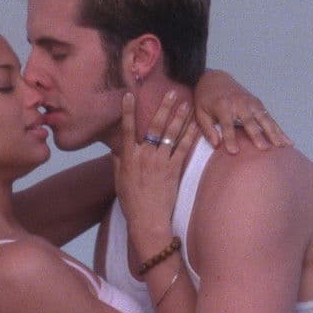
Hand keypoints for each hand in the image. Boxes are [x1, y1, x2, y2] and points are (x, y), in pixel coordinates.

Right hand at [112, 91, 198, 259]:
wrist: (147, 219)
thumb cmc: (131, 202)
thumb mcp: (119, 181)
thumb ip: (118, 162)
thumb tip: (116, 148)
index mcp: (128, 158)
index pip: (127, 130)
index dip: (127, 111)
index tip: (129, 95)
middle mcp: (143, 156)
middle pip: (154, 127)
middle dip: (164, 108)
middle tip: (172, 93)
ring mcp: (159, 162)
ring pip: (170, 135)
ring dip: (179, 117)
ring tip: (186, 103)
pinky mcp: (173, 170)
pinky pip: (183, 149)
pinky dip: (190, 136)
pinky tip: (196, 126)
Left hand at [193, 69, 291, 153]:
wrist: (214, 78)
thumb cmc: (205, 99)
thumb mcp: (200, 113)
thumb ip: (208, 130)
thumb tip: (217, 146)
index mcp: (222, 106)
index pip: (227, 124)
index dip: (230, 138)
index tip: (234, 152)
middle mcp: (239, 103)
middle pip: (250, 121)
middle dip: (257, 135)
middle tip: (264, 149)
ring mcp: (251, 102)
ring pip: (265, 119)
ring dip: (274, 133)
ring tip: (282, 146)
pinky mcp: (258, 104)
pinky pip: (270, 118)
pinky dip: (278, 129)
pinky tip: (286, 140)